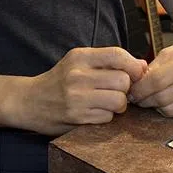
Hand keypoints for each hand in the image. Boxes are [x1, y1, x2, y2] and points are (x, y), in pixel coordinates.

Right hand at [11, 47, 148, 134]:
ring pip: (118, 101)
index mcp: (80, 56)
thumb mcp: (79, 63)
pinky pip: (107, 117)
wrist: (30, 101)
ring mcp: (76, 97)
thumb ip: (109, 61)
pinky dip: (105, 117)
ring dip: (117, 105)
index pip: (118, 54)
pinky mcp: (77, 117)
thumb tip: (143, 65)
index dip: (133, 66)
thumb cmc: (59, 81)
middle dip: (125, 89)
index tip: (135, 74)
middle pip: (123, 80)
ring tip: (106, 103)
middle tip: (116, 92)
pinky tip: (94, 112)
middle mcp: (77, 74)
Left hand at [126, 30, 172, 116]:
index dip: (140, 89)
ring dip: (156, 106)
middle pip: (163, 98)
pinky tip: (168, 97)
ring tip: (150, 97)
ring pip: (171, 109)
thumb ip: (155, 66)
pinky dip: (171, 106)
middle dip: (145, 100)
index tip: (131, 90)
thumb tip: (137, 83)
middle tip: (137, 97)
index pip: (157, 81)